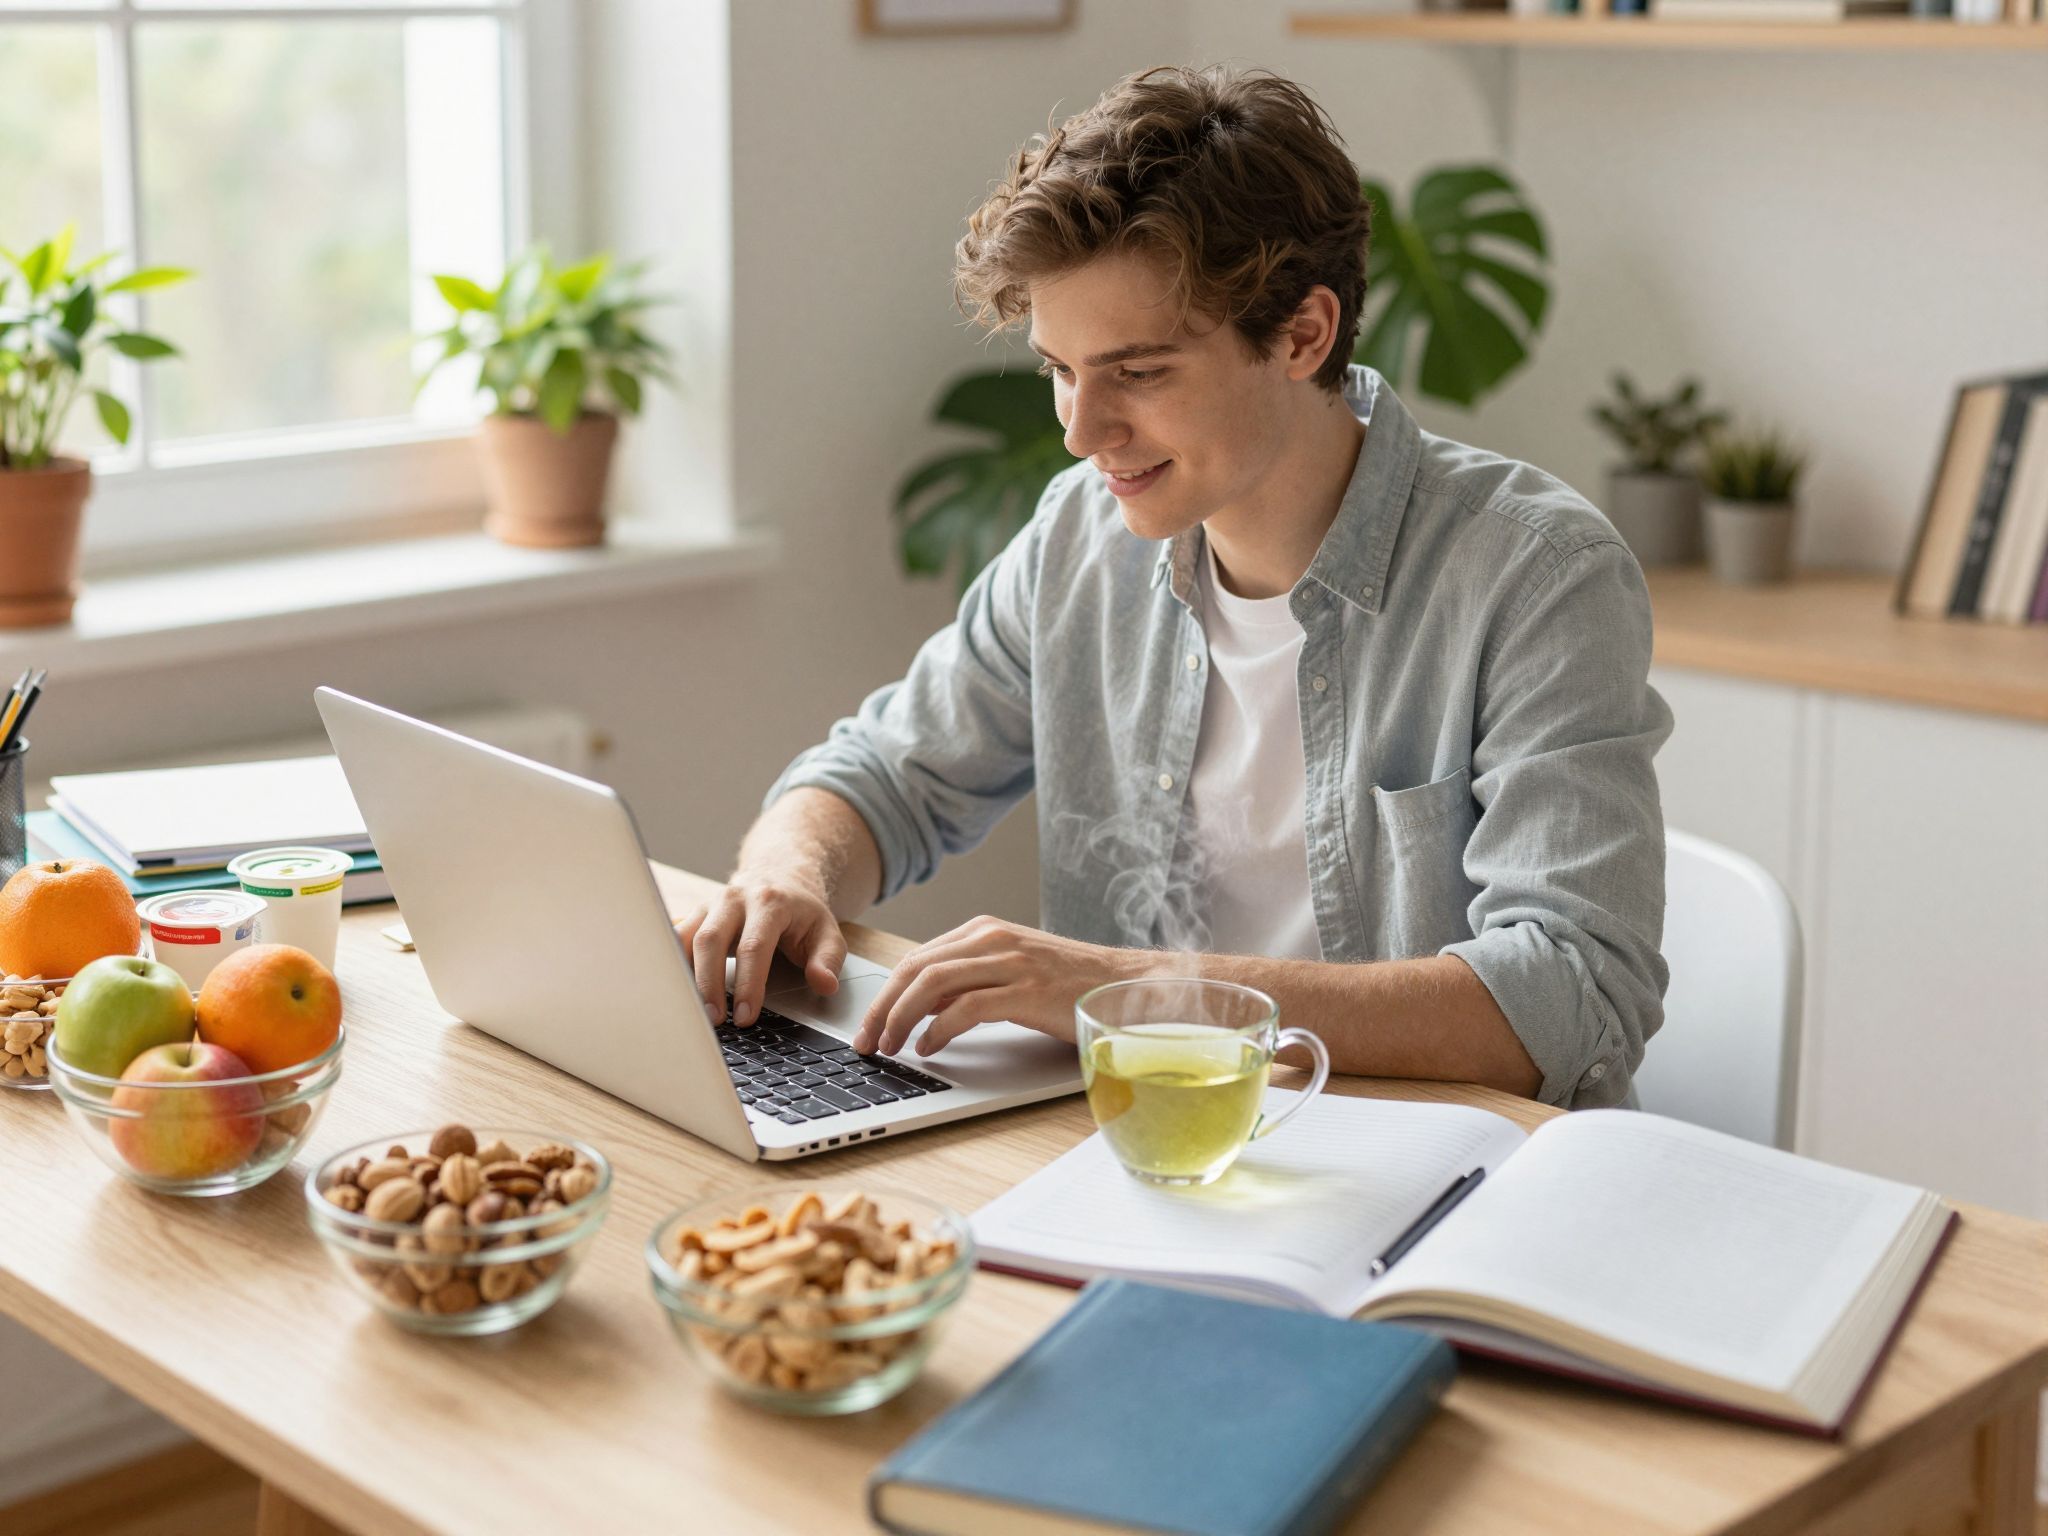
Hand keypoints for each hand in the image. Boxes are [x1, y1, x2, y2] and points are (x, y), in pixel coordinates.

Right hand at [673, 868, 846, 1026]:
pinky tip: (674, 990)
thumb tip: (824, 984)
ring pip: (686, 938)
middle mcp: (735, 898)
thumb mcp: (827, 932)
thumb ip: (827, 960)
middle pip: (710, 940)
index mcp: (769, 902)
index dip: (748, 984)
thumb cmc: (801, 911)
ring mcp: (711, 904)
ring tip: (692, 1012)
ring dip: (686, 977)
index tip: (746, 1016)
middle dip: (709, 984)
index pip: (754, 947)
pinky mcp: (695, 914)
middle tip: (714, 1020)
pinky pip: (675, 938)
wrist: (780, 876)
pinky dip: (672, 964)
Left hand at [852, 916, 1138, 1056]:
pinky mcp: (1026, 990)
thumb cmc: (1068, 984)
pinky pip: (967, 1007)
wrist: (1124, 985)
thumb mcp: (1010, 972)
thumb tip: (920, 1007)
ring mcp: (1010, 962)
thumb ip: (967, 982)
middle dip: (883, 1008)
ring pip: (932, 984)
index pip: (916, 959)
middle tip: (867, 1041)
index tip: (870, 1024)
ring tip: (891, 1046)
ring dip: (902, 1018)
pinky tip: (930, 1047)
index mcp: (984, 930)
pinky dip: (939, 1029)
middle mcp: (992, 938)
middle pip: (916, 969)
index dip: (886, 994)